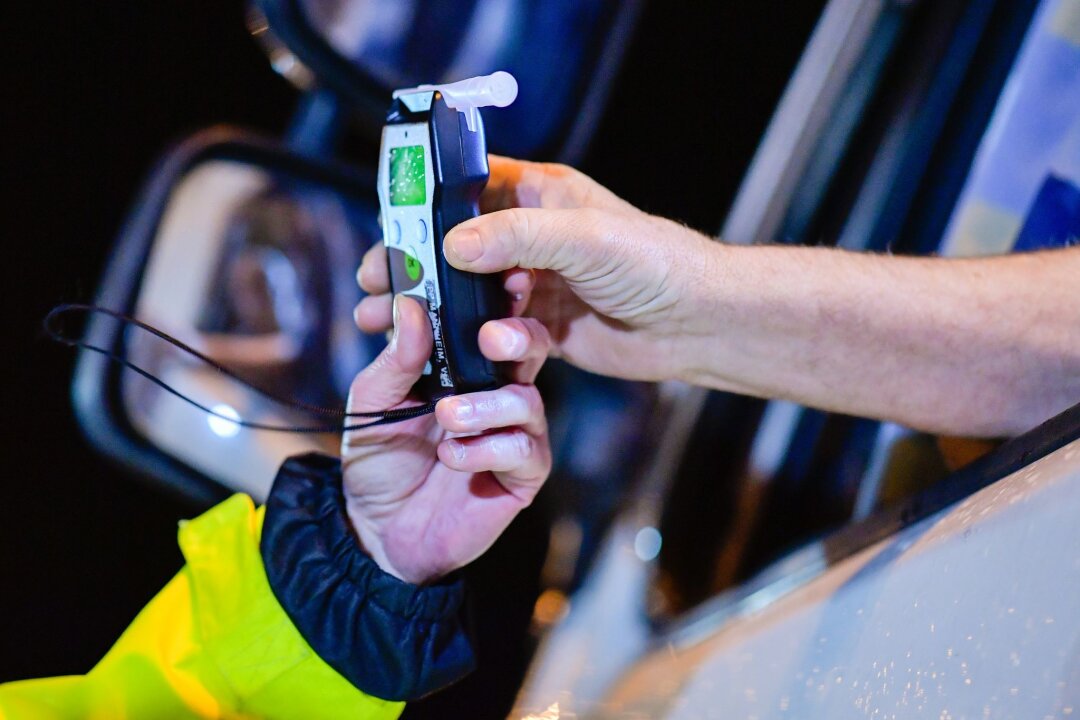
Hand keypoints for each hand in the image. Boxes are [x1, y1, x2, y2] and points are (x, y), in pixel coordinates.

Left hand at [342, 294, 551, 584]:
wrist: (377, 532)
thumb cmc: (379, 461)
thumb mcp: (372, 401)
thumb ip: (397, 357)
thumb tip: (412, 306)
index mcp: (463, 365)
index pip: (493, 319)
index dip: (503, 296)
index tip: (502, 274)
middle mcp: (496, 392)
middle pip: (532, 347)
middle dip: (518, 336)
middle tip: (491, 338)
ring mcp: (513, 433)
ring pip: (528, 399)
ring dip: (485, 405)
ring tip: (446, 418)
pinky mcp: (521, 475)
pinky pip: (525, 449)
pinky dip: (486, 449)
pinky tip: (453, 459)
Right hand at [355, 156, 720, 382]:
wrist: (697, 323)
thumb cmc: (654, 263)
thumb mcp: (584, 238)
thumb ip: (517, 236)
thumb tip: (451, 246)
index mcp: (538, 195)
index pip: (466, 187)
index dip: (423, 207)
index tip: (388, 231)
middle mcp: (532, 238)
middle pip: (458, 250)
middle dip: (417, 270)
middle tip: (377, 289)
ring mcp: (536, 285)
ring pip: (472, 297)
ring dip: (439, 313)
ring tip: (395, 327)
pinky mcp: (543, 328)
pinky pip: (502, 336)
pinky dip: (487, 345)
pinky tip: (481, 354)